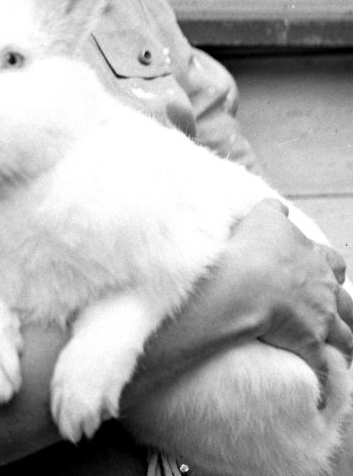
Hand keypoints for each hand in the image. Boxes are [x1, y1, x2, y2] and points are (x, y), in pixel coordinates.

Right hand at [229, 199, 352, 398]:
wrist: (246, 284)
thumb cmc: (254, 248)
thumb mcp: (262, 218)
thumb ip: (273, 211)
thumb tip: (279, 209)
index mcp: (315, 260)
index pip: (335, 263)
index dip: (333, 270)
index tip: (330, 274)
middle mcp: (324, 291)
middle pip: (348, 305)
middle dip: (347, 313)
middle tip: (342, 319)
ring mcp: (320, 320)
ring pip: (345, 337)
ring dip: (344, 345)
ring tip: (342, 354)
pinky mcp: (309, 345)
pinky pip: (322, 364)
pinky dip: (323, 372)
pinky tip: (321, 379)